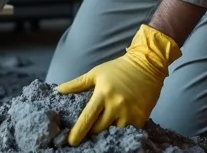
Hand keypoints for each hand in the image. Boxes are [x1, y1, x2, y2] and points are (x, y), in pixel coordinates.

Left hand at [56, 24, 181, 145]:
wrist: (147, 64)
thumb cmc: (119, 68)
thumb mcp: (96, 73)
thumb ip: (78, 84)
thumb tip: (59, 90)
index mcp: (102, 93)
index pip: (87, 117)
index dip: (78, 131)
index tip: (71, 142)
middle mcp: (115, 104)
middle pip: (99, 128)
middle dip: (93, 131)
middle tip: (91, 130)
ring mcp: (129, 112)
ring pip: (114, 131)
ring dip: (109, 129)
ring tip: (108, 124)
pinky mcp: (141, 117)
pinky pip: (129, 130)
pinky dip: (124, 128)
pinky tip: (121, 122)